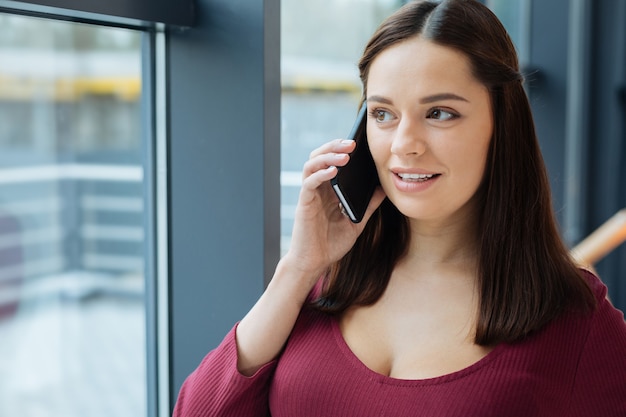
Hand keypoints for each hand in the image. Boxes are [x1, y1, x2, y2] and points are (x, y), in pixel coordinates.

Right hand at [283, 139, 385, 284]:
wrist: (315, 263)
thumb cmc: (332, 244)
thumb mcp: (357, 222)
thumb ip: (368, 205)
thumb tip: (383, 188)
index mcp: (329, 190)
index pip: (332, 161)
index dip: (342, 149)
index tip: (359, 143)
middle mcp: (318, 188)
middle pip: (320, 157)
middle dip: (334, 146)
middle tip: (352, 143)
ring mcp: (310, 195)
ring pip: (312, 165)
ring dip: (327, 156)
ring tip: (345, 155)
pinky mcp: (304, 204)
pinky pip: (309, 183)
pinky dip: (320, 174)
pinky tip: (334, 172)